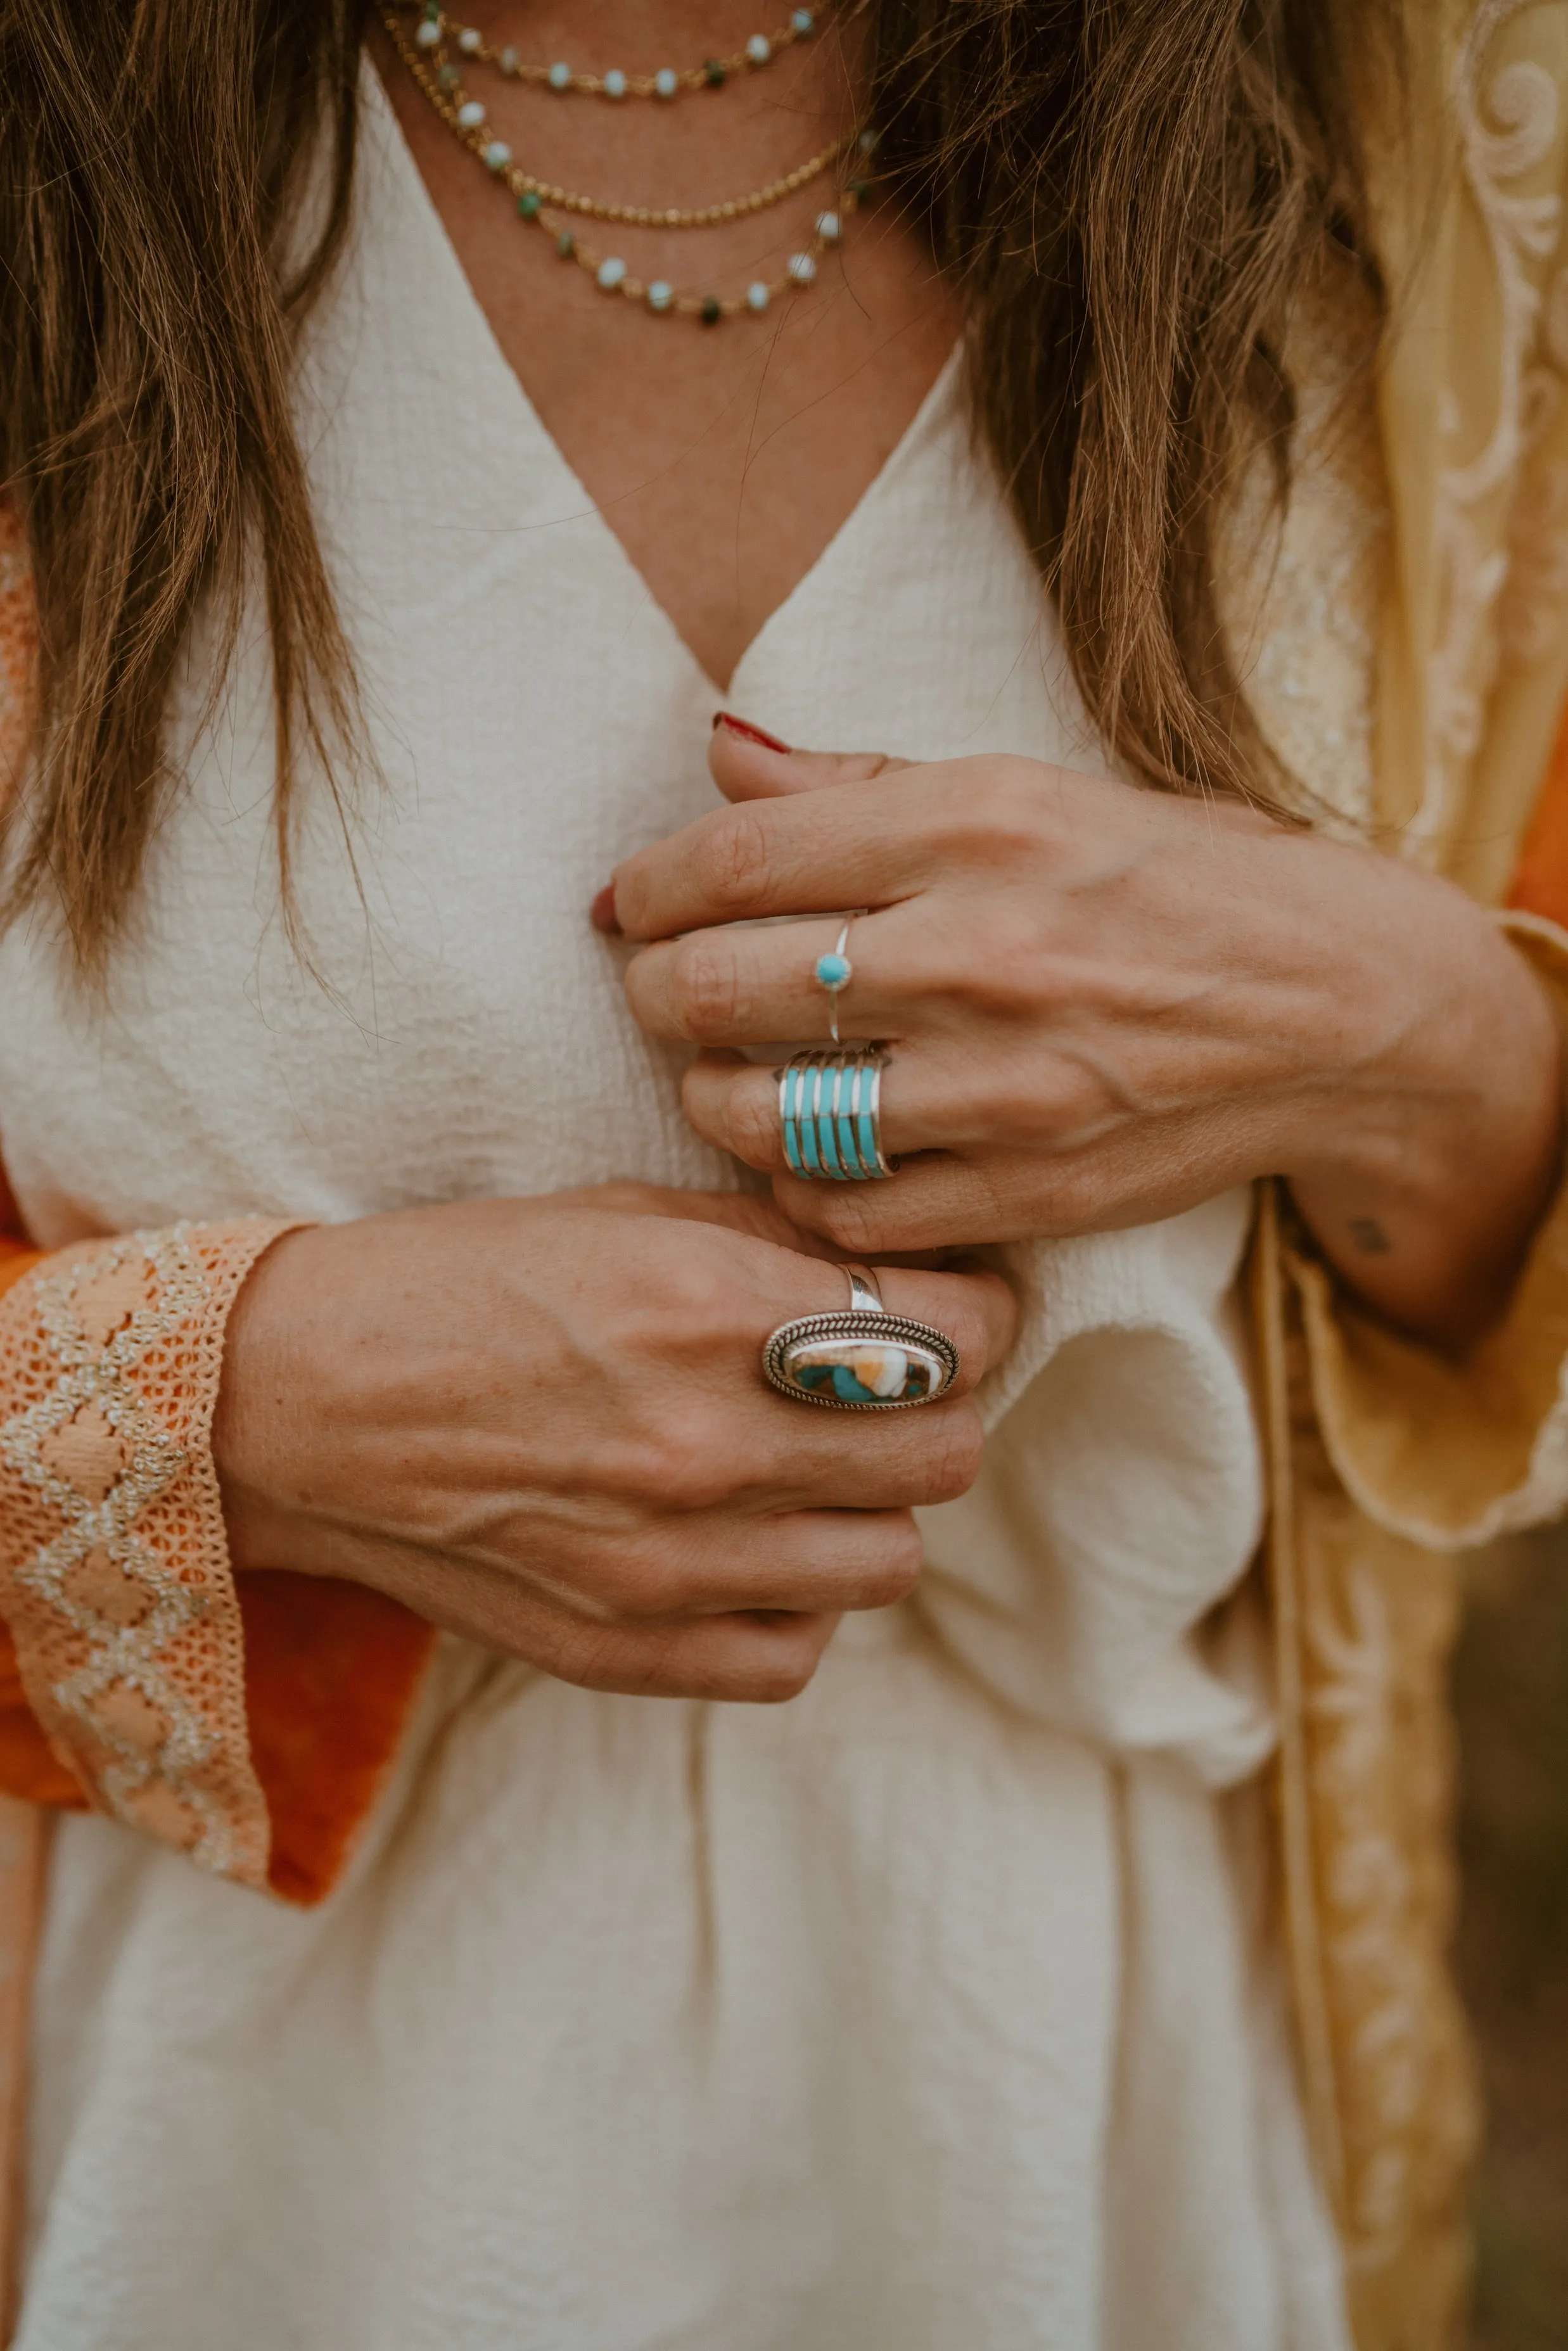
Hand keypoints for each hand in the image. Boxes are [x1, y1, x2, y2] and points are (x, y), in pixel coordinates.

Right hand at [213, 1185, 1013, 1701]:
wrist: (296, 1402)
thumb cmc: (460, 1283)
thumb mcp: (625, 1216)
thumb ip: (778, 1245)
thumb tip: (906, 1264)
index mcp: (710, 1310)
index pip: (962, 1333)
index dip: (980, 1311)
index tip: (955, 1304)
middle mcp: (707, 1444)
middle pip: (948, 1452)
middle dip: (941, 1405)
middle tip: (892, 1381)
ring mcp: (670, 1564)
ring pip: (893, 1560)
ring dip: (873, 1507)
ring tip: (814, 1466)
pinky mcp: (629, 1649)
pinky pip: (798, 1652)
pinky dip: (800, 1602)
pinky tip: (755, 1546)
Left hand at [606, 723, 1563, 1344]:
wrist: (1343, 1012)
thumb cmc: (1180, 882)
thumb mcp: (1038, 790)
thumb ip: (864, 781)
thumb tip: (717, 752)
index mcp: (981, 822)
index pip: (736, 859)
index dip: (650, 885)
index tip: (629, 902)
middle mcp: (984, 951)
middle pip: (721, 987)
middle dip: (657, 988)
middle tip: (664, 986)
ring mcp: (1005, 1087)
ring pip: (763, 1113)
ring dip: (709, 1093)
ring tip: (722, 1070)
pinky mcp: (1028, 1195)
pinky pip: (844, 1208)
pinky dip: (796, 1185)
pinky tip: (805, 1149)